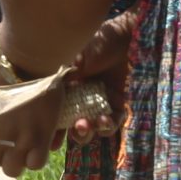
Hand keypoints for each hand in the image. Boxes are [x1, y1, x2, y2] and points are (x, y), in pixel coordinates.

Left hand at [0, 26, 63, 175]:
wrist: (28, 52)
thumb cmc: (0, 51)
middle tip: (1, 144)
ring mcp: (15, 136)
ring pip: (12, 168)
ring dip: (15, 160)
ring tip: (19, 147)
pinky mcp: (39, 136)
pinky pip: (35, 162)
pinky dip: (36, 156)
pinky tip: (36, 144)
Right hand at [64, 8, 139, 143]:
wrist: (127, 36)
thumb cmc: (99, 43)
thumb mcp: (77, 58)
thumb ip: (67, 78)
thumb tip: (56, 94)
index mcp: (67, 89)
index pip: (57, 114)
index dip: (55, 131)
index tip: (53, 143)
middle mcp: (82, 98)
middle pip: (76, 125)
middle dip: (77, 132)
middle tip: (80, 126)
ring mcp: (101, 101)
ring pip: (95, 127)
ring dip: (94, 131)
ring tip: (97, 123)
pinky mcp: (118, 102)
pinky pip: (115, 120)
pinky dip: (111, 124)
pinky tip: (108, 119)